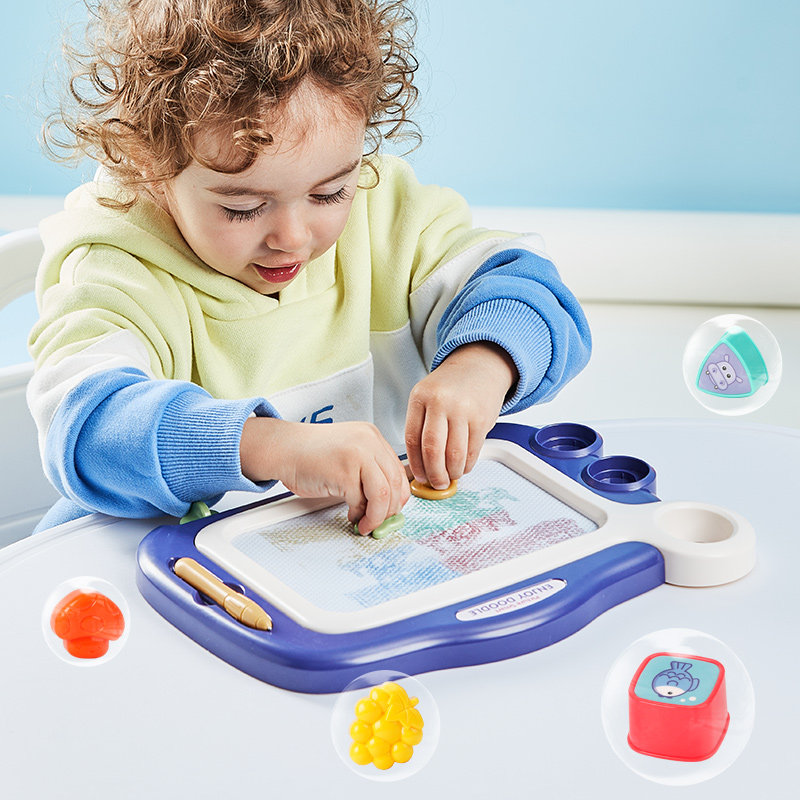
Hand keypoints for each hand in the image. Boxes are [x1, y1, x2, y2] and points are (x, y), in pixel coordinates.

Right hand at [240, 418, 409, 535]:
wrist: (283, 449)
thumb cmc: (310, 455)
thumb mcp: (348, 454)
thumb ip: (368, 471)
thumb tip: (386, 503)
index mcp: (372, 436)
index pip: (398, 470)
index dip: (398, 495)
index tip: (391, 510)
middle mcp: (369, 442)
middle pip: (395, 482)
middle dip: (389, 510)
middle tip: (380, 522)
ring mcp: (358, 455)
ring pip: (383, 494)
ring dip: (377, 516)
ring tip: (367, 524)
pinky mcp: (344, 471)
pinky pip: (360, 500)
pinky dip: (358, 513)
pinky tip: (351, 515)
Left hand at [404, 342, 516, 489]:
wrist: (479, 366)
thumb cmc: (450, 386)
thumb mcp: (426, 396)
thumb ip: (420, 424)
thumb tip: (419, 464)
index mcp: (421, 397)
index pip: (412, 438)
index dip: (415, 463)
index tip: (419, 476)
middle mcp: (441, 402)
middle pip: (432, 450)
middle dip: (434, 474)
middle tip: (436, 483)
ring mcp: (463, 410)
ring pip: (454, 454)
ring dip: (451, 473)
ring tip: (450, 477)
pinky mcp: (482, 419)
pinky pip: (472, 451)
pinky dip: (467, 465)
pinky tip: (463, 467)